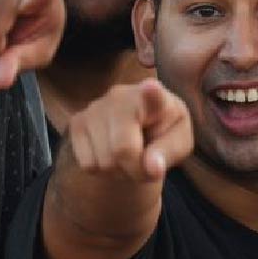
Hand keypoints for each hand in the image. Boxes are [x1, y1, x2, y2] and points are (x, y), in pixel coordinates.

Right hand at [65, 79, 193, 181]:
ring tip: (128, 157)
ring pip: (103, 162)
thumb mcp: (179, 143)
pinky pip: (88, 164)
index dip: (151, 93)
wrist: (137, 127)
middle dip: (135, 170)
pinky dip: (101, 171)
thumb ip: (170, 153)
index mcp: (157, 98)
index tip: (151, 87)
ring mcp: (96, 108)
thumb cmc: (162, 133)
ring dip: (118, 171)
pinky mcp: (78, 122)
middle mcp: (121, 97)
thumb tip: (152, 167)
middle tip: (145, 165)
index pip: (153, 95)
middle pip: (122, 150)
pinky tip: (111, 155)